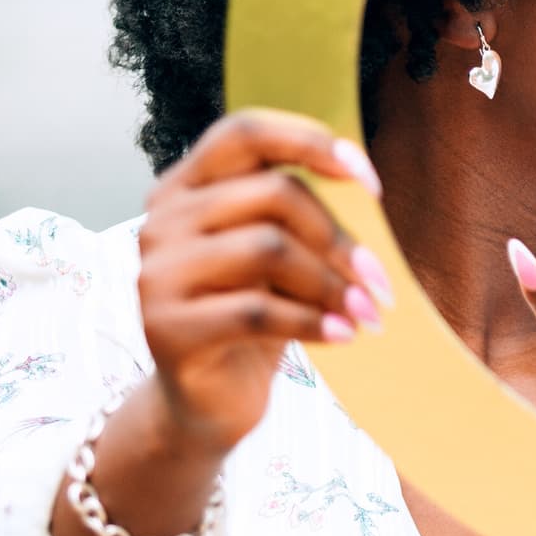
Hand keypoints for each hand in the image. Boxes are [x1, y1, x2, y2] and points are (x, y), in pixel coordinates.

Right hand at [137, 108, 390, 457]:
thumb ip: (297, 215)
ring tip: (366, 314)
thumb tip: (365, 184)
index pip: (245, 132)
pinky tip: (344, 336)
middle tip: (379, 282)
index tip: (371, 182)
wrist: (206, 403)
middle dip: (338, 237)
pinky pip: (257, 311)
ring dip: (332, 283)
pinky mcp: (165, 327)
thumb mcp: (276, 258)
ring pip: (268, 250)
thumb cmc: (250, 320)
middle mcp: (162, 220)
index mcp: (184, 187)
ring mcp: (157, 273)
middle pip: (272, 193)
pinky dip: (313, 322)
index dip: (311, 143)